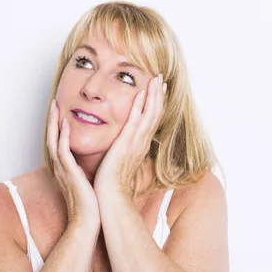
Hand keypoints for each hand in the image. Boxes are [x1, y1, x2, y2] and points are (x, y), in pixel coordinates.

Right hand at [47, 99, 100, 231]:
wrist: (87, 222)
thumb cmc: (90, 204)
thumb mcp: (86, 182)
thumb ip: (85, 170)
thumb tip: (94, 162)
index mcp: (64, 168)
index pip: (58, 142)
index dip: (57, 126)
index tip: (60, 112)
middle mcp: (60, 167)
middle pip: (51, 138)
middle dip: (51, 119)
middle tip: (53, 102)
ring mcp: (62, 170)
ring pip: (53, 140)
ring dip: (53, 123)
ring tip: (55, 106)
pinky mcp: (69, 173)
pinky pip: (62, 151)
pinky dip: (63, 136)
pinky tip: (65, 124)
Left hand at [94, 74, 166, 197]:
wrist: (110, 194)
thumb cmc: (112, 180)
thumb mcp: (120, 160)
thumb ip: (123, 149)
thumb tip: (122, 144)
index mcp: (140, 144)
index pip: (151, 119)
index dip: (156, 103)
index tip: (158, 89)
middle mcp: (141, 142)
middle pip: (155, 113)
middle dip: (158, 94)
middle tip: (160, 77)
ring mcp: (136, 142)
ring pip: (150, 114)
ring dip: (153, 95)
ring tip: (156, 79)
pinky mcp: (126, 143)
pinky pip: (135, 121)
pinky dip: (140, 106)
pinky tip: (141, 93)